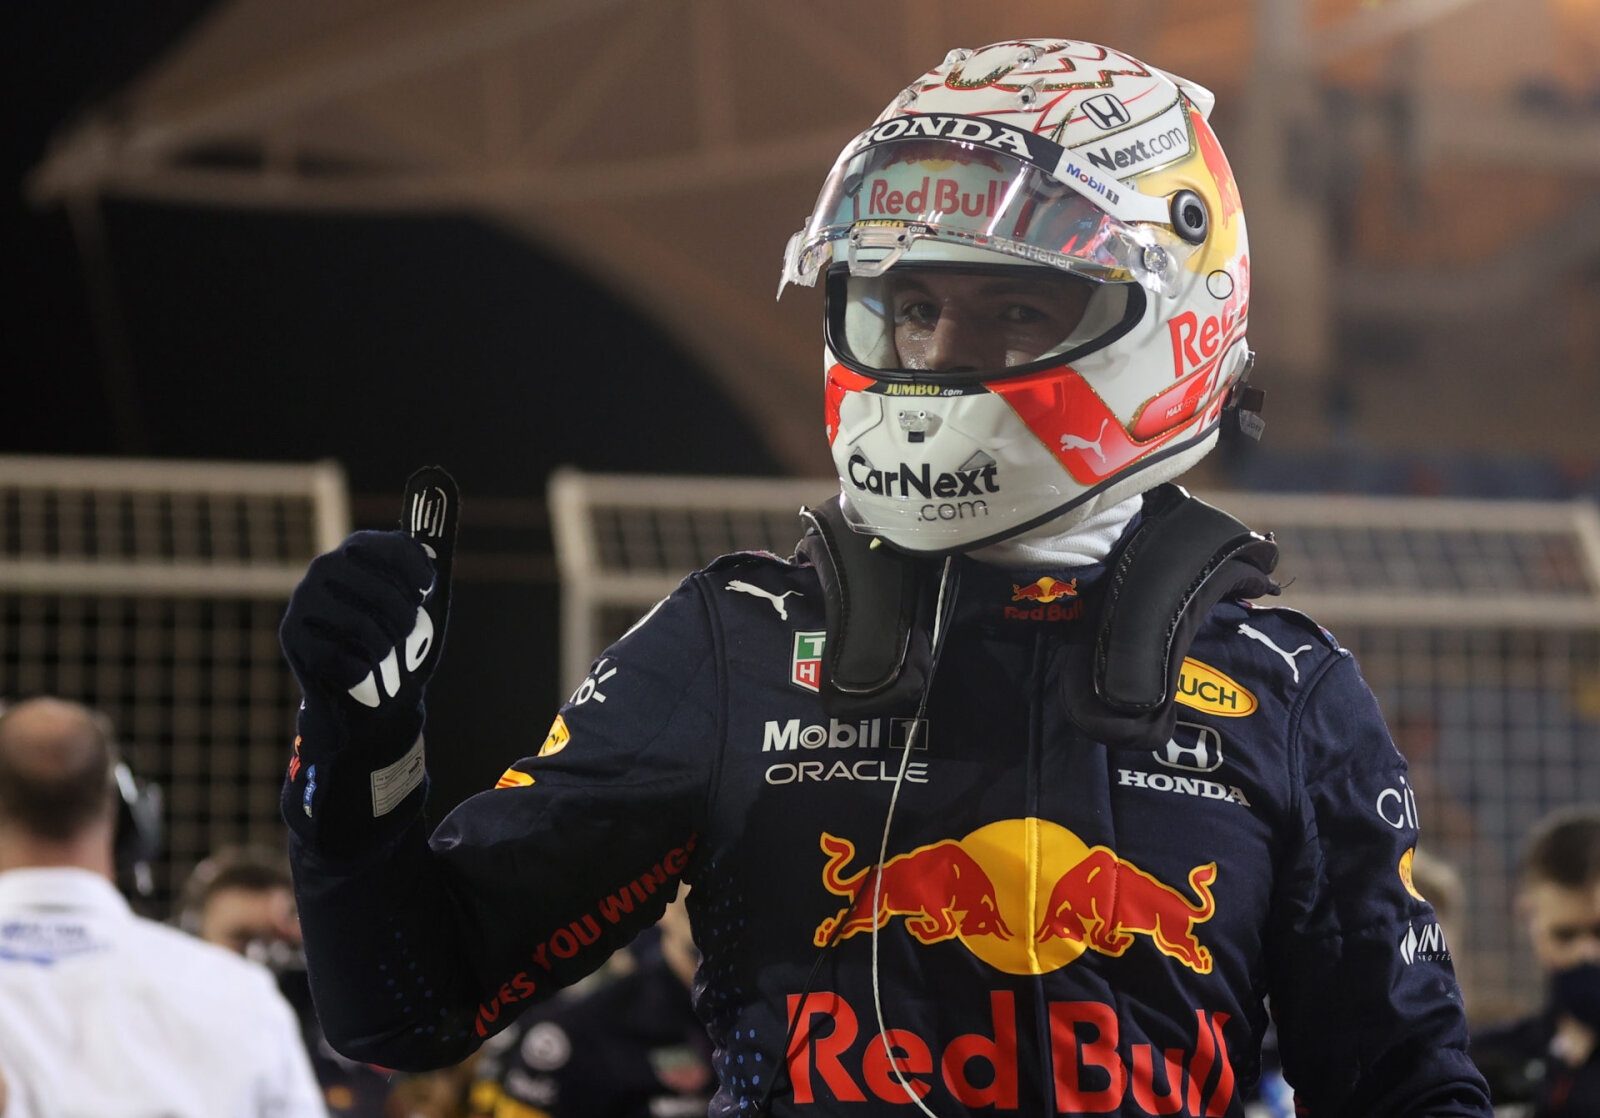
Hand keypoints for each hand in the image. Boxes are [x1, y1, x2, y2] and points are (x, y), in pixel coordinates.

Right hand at [280, 529, 439, 734]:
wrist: (369, 698)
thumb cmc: (399, 639)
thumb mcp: (420, 595)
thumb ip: (428, 548)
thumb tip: (437, 475)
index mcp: (359, 549)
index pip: (398, 548)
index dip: (419, 578)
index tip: (424, 594)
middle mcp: (325, 566)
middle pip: (382, 594)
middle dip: (404, 624)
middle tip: (405, 635)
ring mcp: (304, 600)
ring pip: (362, 627)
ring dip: (384, 649)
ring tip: (382, 652)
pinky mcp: (291, 636)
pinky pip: (339, 655)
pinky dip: (361, 670)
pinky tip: (359, 669)